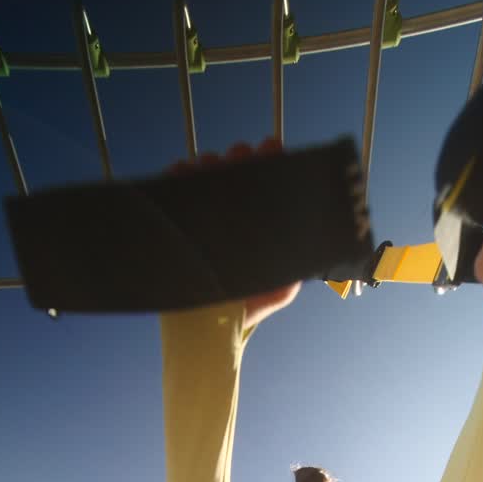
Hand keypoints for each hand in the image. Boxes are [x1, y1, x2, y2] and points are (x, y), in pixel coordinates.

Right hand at [167, 137, 301, 329]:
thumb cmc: (244, 309)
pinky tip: (180, 170)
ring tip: (207, 162)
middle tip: (239, 153)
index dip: (269, 163)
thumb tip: (307, 246)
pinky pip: (175, 197)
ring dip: (208, 166)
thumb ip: (294, 268)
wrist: (205, 334)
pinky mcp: (178, 230)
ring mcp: (204, 222)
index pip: (265, 186)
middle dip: (238, 160)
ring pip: (206, 182)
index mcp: (257, 226)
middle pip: (237, 178)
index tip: (270, 147)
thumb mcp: (278, 290)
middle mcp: (232, 219)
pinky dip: (177, 180)